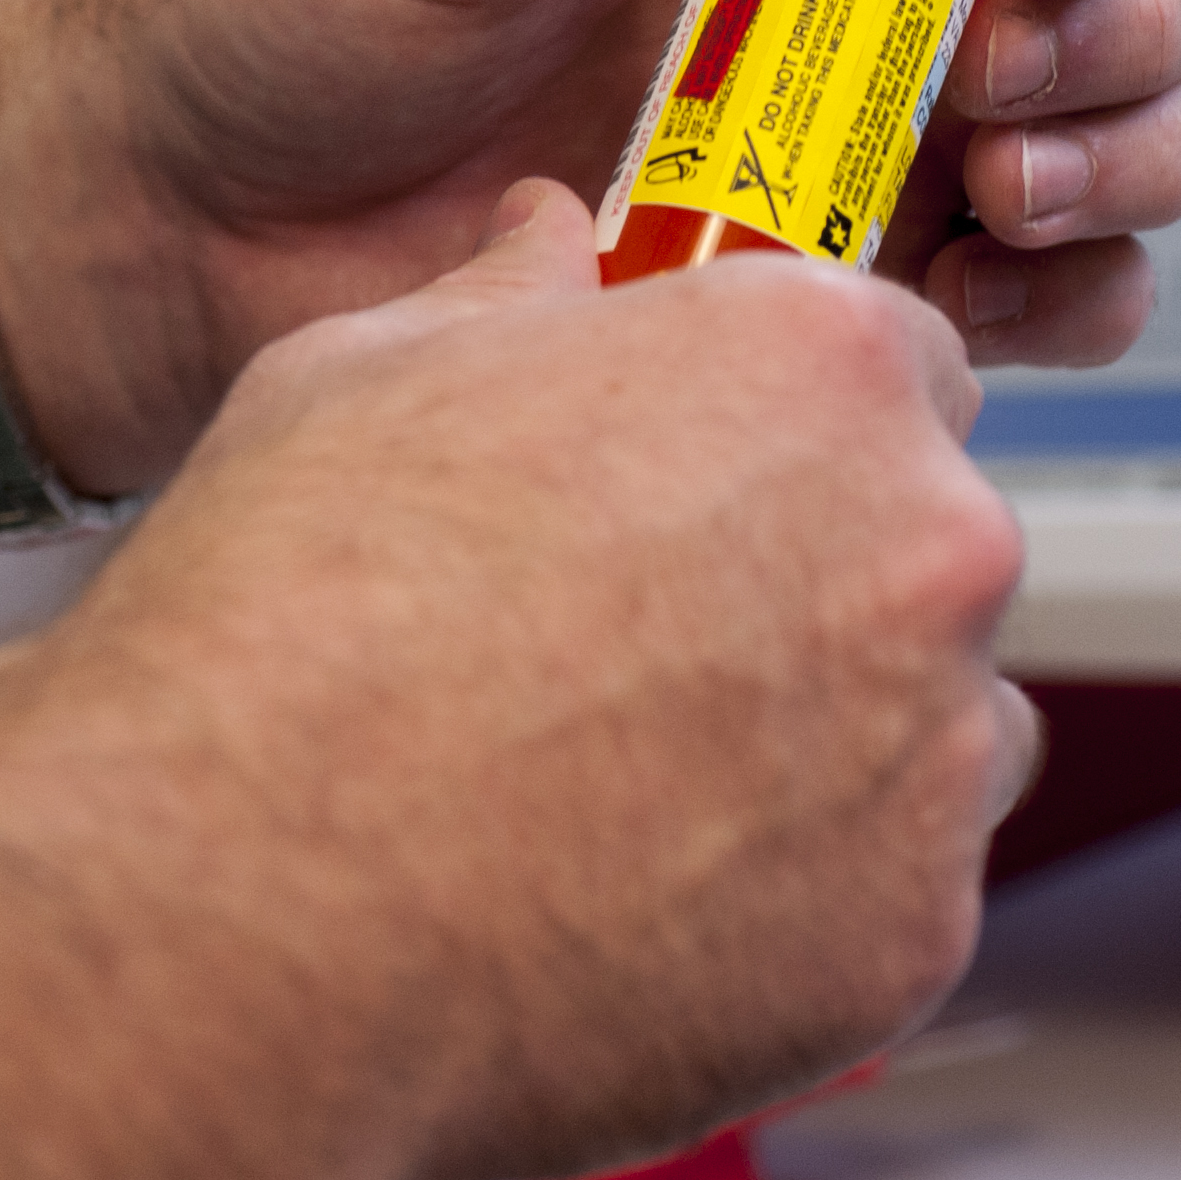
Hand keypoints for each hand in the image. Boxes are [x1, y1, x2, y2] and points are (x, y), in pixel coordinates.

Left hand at [0, 0, 1180, 488]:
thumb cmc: (273, 24)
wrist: (176, 229)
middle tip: (1024, 82)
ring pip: (1107, 161)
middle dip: (1139, 30)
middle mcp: (840, 19)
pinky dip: (1052, 313)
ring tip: (1002, 201)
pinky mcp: (808, 313)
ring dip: (1123, 170)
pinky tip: (963, 307)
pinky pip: (1015, 317)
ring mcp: (841, 172)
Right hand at [50, 180, 1032, 1179]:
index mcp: (813, 361)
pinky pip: (888, 894)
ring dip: (820, 739)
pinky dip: (790, 897)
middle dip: (804, 578)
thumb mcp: (366, 369)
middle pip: (919, 541)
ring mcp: (932, 754)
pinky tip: (627, 890)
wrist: (248, 899)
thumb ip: (507, 298)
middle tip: (625, 640)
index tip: (699, 471)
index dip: (779, 416)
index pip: (890, 359)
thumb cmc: (290, 620)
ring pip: (928, 727)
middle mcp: (923, 543)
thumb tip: (541, 242)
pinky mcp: (909, 938)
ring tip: (621, 778)